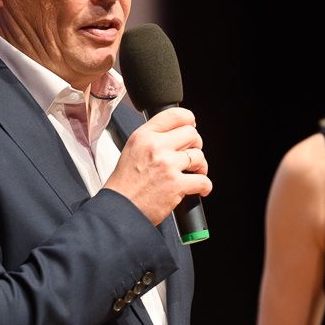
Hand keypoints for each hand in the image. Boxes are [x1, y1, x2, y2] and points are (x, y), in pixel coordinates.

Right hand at [104, 107, 211, 224]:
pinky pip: (203, 181)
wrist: (120, 209)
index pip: (174, 115)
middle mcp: (156, 147)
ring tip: (195, 173)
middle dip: (196, 144)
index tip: (192, 126)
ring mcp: (167, 165)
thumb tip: (177, 134)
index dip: (189, 119)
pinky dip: (205, 186)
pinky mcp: (176, 184)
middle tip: (192, 155)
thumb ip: (152, 139)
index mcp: (144, 136)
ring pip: (199, 156)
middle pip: (191, 134)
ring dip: (201, 166)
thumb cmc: (125, 184)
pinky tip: (200, 188)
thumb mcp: (132, 150)